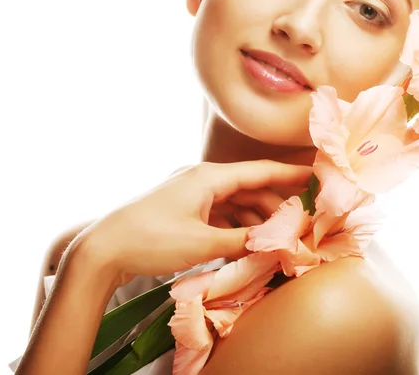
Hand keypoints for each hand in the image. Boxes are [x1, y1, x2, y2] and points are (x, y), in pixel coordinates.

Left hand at [75, 160, 313, 286]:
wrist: (103, 248)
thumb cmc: (152, 239)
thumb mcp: (202, 243)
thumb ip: (242, 241)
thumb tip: (274, 242)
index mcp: (209, 177)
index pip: (260, 172)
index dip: (290, 174)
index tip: (315, 175)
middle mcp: (202, 179)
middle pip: (250, 188)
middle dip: (275, 205)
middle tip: (299, 222)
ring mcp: (191, 194)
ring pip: (235, 202)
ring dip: (255, 219)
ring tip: (275, 238)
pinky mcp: (183, 209)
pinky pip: (219, 213)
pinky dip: (235, 226)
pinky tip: (246, 242)